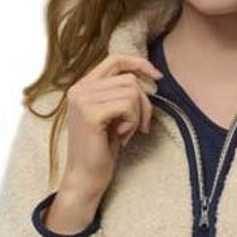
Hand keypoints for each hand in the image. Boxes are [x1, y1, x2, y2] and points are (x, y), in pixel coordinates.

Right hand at [61, 53, 162, 199]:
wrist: (85, 177)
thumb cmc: (101, 149)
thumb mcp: (111, 115)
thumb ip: (119, 94)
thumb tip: (149, 77)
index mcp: (82, 86)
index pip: (115, 60)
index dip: (139, 64)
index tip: (157, 77)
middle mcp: (79, 89)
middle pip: (129, 79)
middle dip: (144, 103)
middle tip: (141, 126)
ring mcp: (82, 100)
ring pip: (131, 92)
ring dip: (137, 115)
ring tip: (125, 133)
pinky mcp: (91, 114)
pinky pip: (127, 106)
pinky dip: (132, 122)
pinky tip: (121, 137)